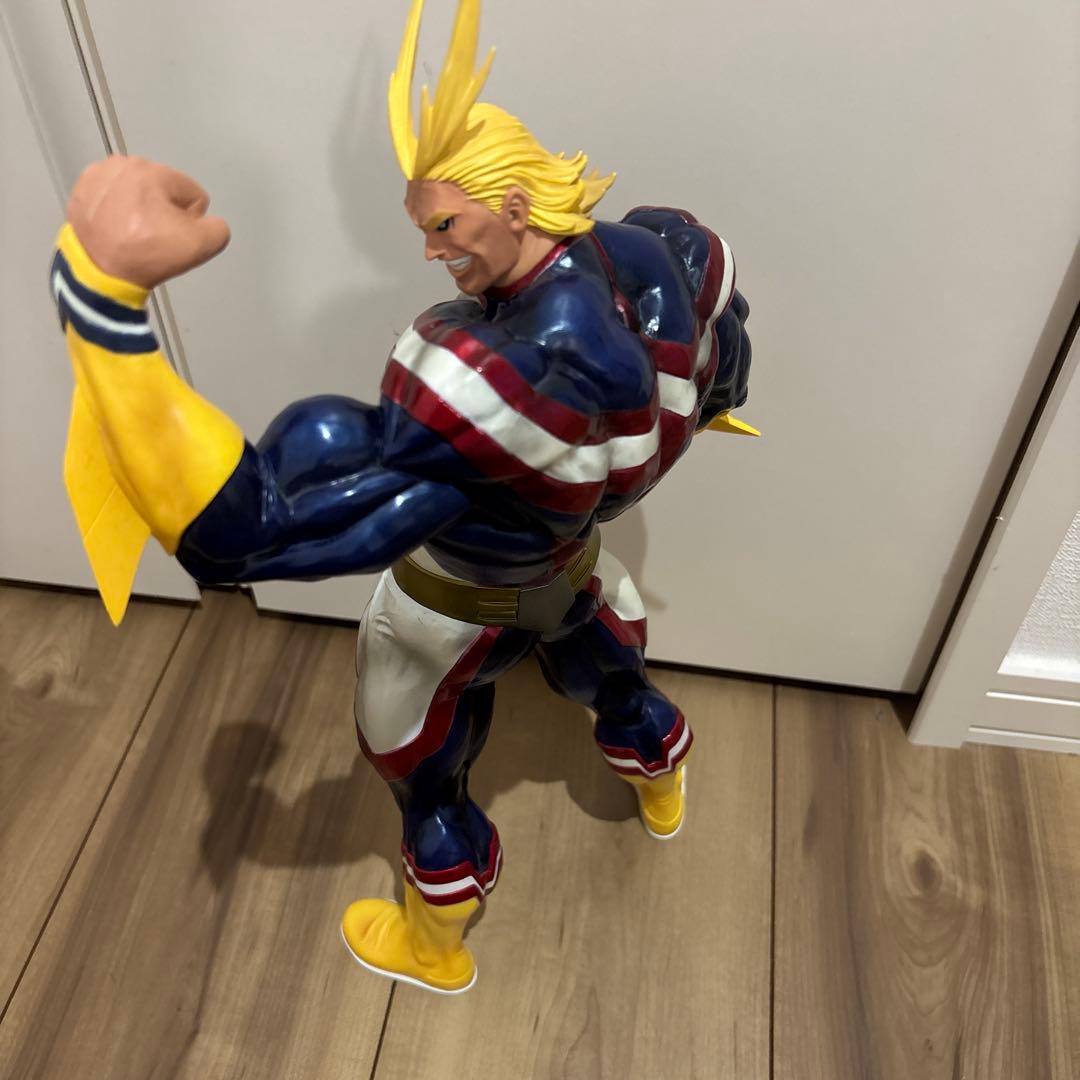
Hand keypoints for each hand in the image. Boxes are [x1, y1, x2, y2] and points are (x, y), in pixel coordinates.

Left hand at [66, 155, 230, 288]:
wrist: (101, 274)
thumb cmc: (146, 256)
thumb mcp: (201, 245)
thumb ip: (218, 228)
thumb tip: (207, 223)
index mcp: (151, 171)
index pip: (191, 193)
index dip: (190, 219)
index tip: (173, 235)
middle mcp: (122, 165)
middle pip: (163, 190)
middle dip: (163, 210)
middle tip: (154, 236)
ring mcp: (97, 177)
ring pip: (137, 192)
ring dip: (140, 209)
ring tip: (134, 233)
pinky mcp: (80, 191)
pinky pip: (112, 197)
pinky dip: (116, 210)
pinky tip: (117, 228)